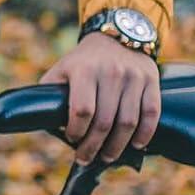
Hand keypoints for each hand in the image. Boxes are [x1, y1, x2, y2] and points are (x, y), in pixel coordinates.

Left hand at [40, 32, 161, 164]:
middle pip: (104, 121)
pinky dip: (145, 134)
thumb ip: (51, 96)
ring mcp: (133, 76)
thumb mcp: (61, 71)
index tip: (72, 139)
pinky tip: (136, 145)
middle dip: (93, 146)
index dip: (76, 131)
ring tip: (107, 156)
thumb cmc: (82, 62)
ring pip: (128, 121)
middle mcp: (111, 72)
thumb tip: (42, 125)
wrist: (116, 36)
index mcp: (84, 70)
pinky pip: (151, 113)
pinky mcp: (151, 80)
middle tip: (86, 158)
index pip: (82, 110)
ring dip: (117, 146)